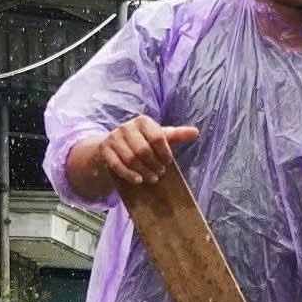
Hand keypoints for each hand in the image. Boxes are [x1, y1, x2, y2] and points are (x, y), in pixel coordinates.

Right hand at [73, 115, 198, 196]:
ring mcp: (114, 137)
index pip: (157, 137)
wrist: (114, 145)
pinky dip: (129, 174)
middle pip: (143, 150)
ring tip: (152, 178)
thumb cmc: (142, 141)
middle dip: (154, 164)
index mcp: (143, 121)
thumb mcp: (158, 136)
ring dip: (143, 171)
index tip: (168, 162)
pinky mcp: (105, 149)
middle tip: (160, 173)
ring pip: (130, 158)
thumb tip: (196, 132)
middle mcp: (126, 126)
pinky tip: (138, 180)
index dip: (164, 152)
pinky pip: (117, 165)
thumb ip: (176, 135)